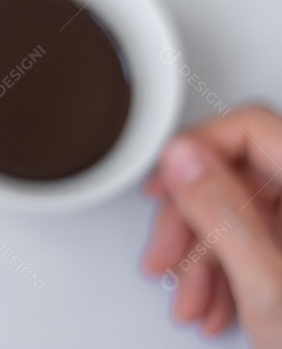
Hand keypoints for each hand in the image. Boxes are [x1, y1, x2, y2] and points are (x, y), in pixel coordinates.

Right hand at [142, 104, 281, 346]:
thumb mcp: (270, 288)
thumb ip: (223, 213)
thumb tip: (183, 157)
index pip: (252, 129)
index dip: (197, 152)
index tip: (163, 185)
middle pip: (240, 176)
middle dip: (192, 221)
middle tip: (166, 255)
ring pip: (242, 212)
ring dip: (204, 256)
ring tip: (191, 299)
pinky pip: (258, 241)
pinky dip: (228, 271)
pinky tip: (218, 304)